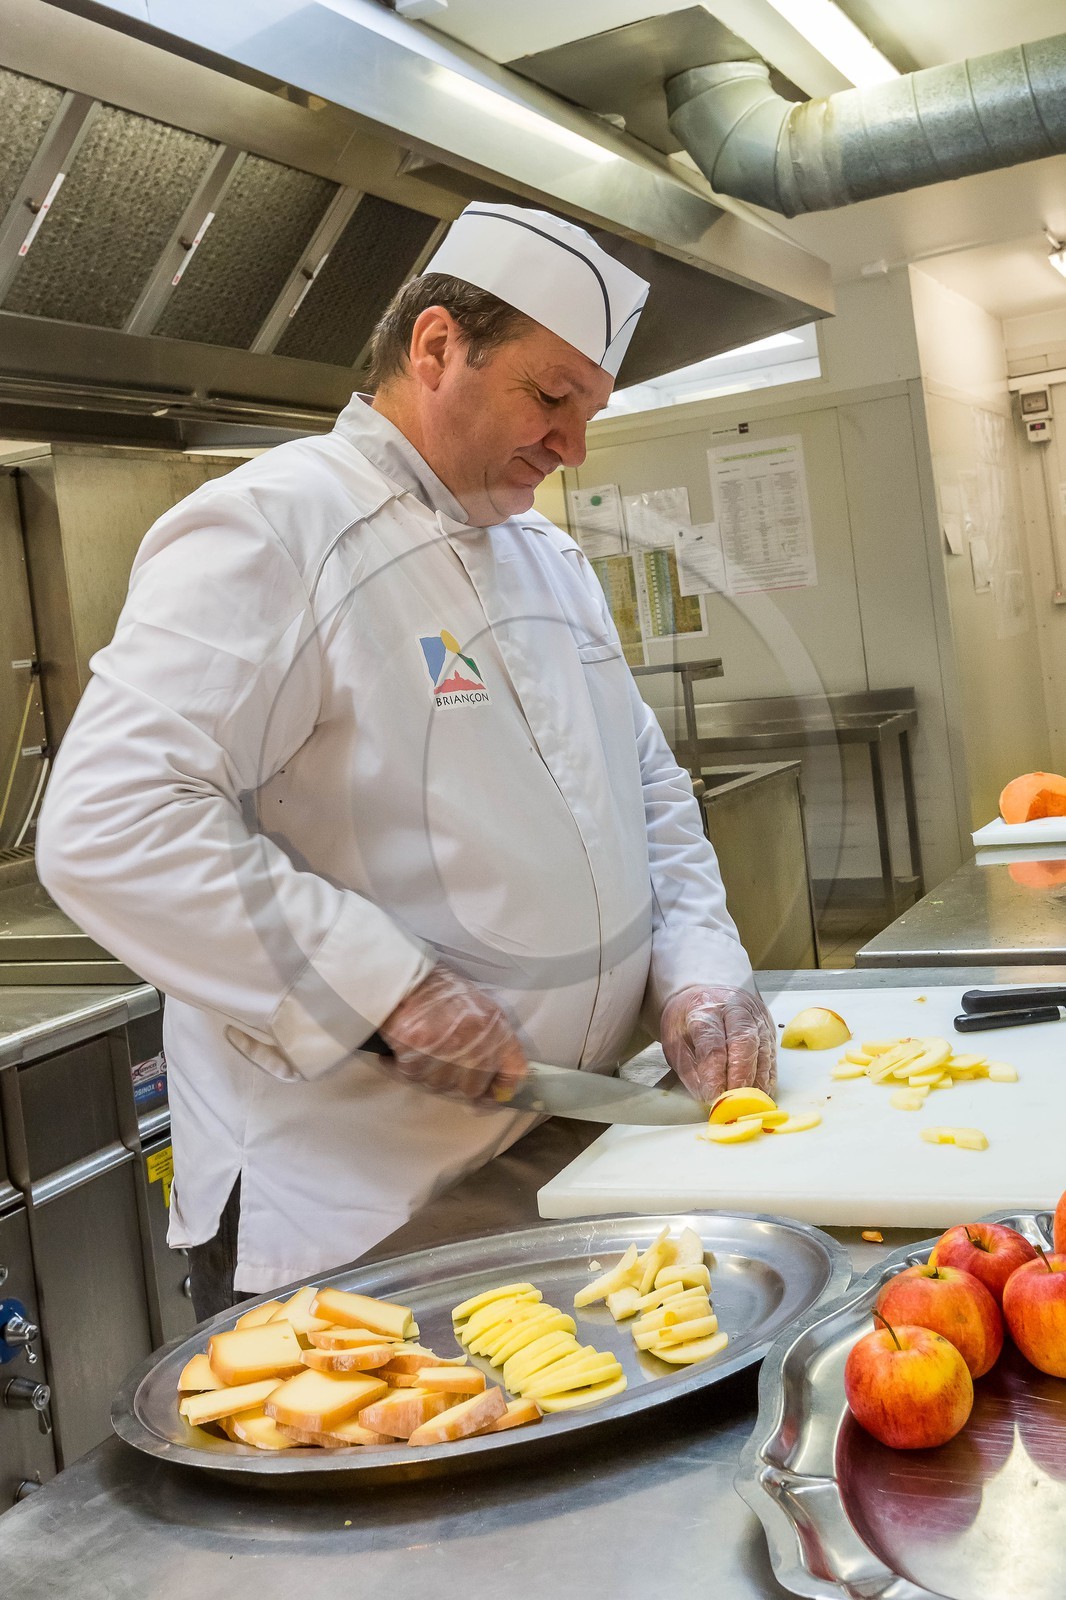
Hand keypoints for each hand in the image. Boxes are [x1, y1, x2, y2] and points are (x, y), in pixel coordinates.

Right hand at [377, 962, 526, 1102]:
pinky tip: (404, 1051)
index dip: (502, 1088)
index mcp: (496, 1027)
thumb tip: (499, 1089)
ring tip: (423, 1049)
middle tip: (443, 1062)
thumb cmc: (444, 994)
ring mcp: (445, 1046)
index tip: (491, 1095)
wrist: (408, 976)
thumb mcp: (481, 1010)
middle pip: (472, 1089)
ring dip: (430, 1073)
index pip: (514, 1071)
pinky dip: (406, 1067)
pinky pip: (413, 1076)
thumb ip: (493, 1044)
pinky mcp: (416, 1050)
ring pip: (440, 1085)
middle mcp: (475, 1040)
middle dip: (457, 1081)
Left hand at [660, 983, 776, 1104]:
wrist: (703, 996)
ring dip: (757, 1079)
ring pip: (763, 1048)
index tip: (713, 1095)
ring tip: (748, 1101)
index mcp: (706, 1008)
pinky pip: (772, 1054)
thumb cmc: (687, 1022)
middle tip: (735, 1100)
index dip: (714, 1071)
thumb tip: (707, 1095)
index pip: (712, 1041)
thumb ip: (689, 1069)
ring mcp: (756, 1016)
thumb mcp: (674, 1042)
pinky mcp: (769, 1027)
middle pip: (744, 1041)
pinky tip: (760, 1091)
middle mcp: (735, 1007)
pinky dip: (767, 1075)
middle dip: (741, 1074)